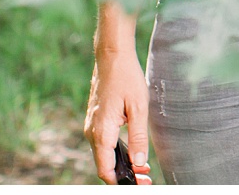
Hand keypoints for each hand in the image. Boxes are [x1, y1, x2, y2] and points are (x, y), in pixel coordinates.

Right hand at [84, 51, 152, 184]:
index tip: (140, 184)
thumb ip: (138, 137)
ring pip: (104, 155)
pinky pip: (104, 144)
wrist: (112, 58)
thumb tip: (139, 162)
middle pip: (105, 165)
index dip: (122, 181)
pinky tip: (133, 153)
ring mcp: (92, 127)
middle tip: (147, 179)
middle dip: (125, 175)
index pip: (106, 170)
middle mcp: (92, 132)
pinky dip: (117, 152)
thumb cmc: (127, 79)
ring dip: (122, 164)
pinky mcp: (96, 121)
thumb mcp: (139, 108)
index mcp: (102, 132)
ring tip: (144, 170)